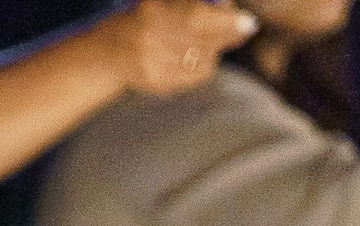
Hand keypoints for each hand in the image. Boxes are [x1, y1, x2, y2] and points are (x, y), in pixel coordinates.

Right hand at [108, 0, 259, 97]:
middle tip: (243, 26)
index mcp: (153, 13)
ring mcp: (154, 66)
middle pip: (204, 42)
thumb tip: (229, 9)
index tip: (249, 23)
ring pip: (204, 60)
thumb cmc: (145, 16)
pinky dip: (203, 63)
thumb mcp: (163, 2)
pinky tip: (194, 54)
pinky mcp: (159, 83)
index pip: (196, 20)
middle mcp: (152, 41)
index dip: (226, 22)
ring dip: (215, 47)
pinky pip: (196, 75)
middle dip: (228, 33)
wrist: (111, 51)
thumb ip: (196, 4)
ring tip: (207, 37)